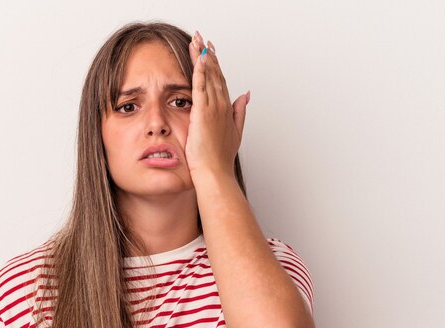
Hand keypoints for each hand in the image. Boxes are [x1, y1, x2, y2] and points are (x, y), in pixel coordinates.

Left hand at [186, 31, 249, 179]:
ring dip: (202, 56)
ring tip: (196, 40)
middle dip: (208, 54)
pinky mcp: (203, 112)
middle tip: (202, 38)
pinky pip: (201, 86)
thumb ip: (240, 112)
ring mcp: (214, 108)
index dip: (215, 64)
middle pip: (215, 73)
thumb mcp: (235, 132)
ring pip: (208, 76)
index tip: (210, 51)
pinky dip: (200, 70)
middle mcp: (222, 105)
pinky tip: (197, 57)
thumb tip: (247, 95)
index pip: (221, 81)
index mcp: (227, 109)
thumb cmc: (220, 158)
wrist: (215, 172)